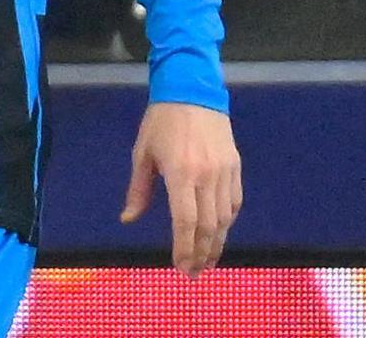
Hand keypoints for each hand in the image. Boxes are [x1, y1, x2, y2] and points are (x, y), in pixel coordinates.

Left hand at [121, 101, 241, 276]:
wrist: (193, 92)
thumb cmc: (161, 122)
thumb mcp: (142, 154)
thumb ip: (138, 189)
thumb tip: (128, 219)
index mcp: (181, 174)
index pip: (185, 222)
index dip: (184, 248)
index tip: (180, 267)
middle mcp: (207, 177)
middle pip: (209, 226)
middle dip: (202, 254)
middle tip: (194, 273)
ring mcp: (226, 173)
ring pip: (226, 219)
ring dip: (217, 243)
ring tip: (207, 260)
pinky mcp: (236, 168)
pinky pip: (235, 203)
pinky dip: (227, 222)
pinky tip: (219, 233)